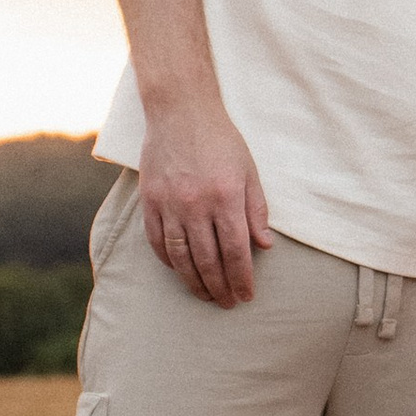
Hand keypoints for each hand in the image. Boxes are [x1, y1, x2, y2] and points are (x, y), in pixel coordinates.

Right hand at [138, 101, 271, 305]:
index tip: (247, 295)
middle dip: (220, 287)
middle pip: (208, 259)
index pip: (237, 250)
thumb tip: (265, 245)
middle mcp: (196, 204)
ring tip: (206, 295)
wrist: (180, 112)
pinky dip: (169, 261)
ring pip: (181, 256)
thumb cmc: (221, 141)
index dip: (242, 278)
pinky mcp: (150, 201)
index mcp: (225, 196)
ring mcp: (169, 204)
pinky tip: (180, 271)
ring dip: (194, 281)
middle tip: (228, 303)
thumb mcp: (249, 171)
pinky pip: (157, 241)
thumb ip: (256, 210)